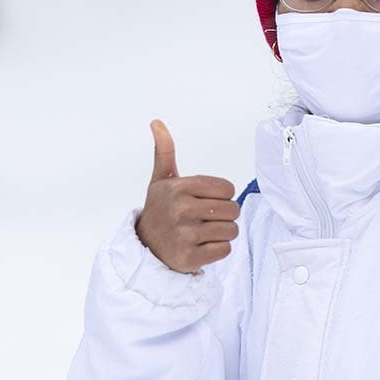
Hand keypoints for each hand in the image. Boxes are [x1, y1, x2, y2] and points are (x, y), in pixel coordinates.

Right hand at [135, 120, 240, 273]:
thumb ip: (164, 151)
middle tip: (206, 218)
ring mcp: (184, 235)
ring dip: (222, 233)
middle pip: (233, 209)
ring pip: (231, 230)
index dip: (221, 195)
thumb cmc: (160, 209)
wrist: (146, 247)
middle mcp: (180, 210)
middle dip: (224, 215)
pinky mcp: (189, 258)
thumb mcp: (161, 180)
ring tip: (204, 233)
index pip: (227, 188)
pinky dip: (217, 250)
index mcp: (178, 187)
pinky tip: (202, 246)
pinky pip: (225, 250)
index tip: (204, 200)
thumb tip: (156, 122)